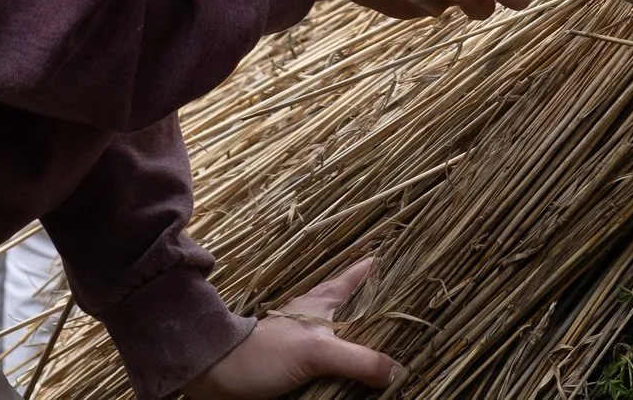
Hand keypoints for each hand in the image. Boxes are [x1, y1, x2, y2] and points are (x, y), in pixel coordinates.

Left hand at [183, 259, 398, 397]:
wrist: (220, 375)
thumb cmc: (265, 354)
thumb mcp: (317, 352)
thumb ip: (358, 359)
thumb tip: (396, 371)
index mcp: (326, 300)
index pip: (361, 273)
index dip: (384, 264)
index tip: (409, 256)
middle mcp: (320, 315)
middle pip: (359, 303)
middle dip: (383, 305)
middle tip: (412, 311)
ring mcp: (309, 339)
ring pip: (348, 332)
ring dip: (367, 339)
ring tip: (392, 344)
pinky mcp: (300, 363)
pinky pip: (335, 360)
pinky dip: (351, 365)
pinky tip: (359, 375)